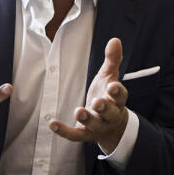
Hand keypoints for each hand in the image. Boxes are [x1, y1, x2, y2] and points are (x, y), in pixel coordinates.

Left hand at [49, 38, 129, 152]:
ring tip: (78, 111)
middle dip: (104, 108)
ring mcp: (98, 127)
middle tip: (97, 102)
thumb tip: (115, 40)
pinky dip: (64, 131)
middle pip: (110, 113)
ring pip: (94, 125)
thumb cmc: (108, 97)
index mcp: (118, 101)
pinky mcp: (84, 135)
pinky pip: (75, 135)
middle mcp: (110, 116)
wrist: (111, 126)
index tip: (113, 86)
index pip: (121, 97)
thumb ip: (112, 60)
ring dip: (87, 118)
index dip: (118, 92)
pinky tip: (52, 123)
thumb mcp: (110, 78)